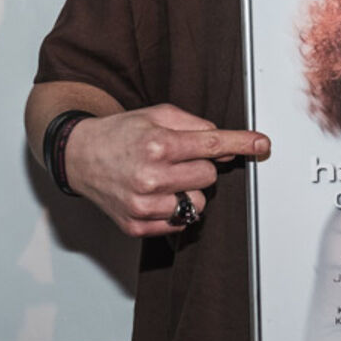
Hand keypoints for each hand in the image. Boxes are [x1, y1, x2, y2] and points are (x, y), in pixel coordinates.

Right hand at [63, 104, 268, 236]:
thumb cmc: (120, 133)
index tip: (261, 145)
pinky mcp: (136, 225)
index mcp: (158, 145)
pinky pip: (180, 222)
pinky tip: (156, 194)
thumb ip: (195, 126)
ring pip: (197, 203)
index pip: (212, 146)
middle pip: (208, 176)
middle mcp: (150, 177)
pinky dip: (175, 209)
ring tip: (164, 178)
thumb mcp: (156, 115)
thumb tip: (226, 147)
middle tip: (176, 159)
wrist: (79, 155)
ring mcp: (143, 205)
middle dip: (199, 166)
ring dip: (189, 191)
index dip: (241, 144)